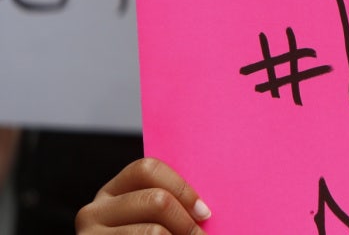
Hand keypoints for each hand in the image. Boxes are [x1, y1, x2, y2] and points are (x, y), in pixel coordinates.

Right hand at [76, 157, 209, 234]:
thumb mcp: (150, 223)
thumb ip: (167, 210)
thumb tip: (205, 210)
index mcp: (112, 193)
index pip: (147, 169)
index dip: (182, 188)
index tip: (204, 213)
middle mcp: (93, 212)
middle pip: (156, 200)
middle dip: (187, 223)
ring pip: (155, 232)